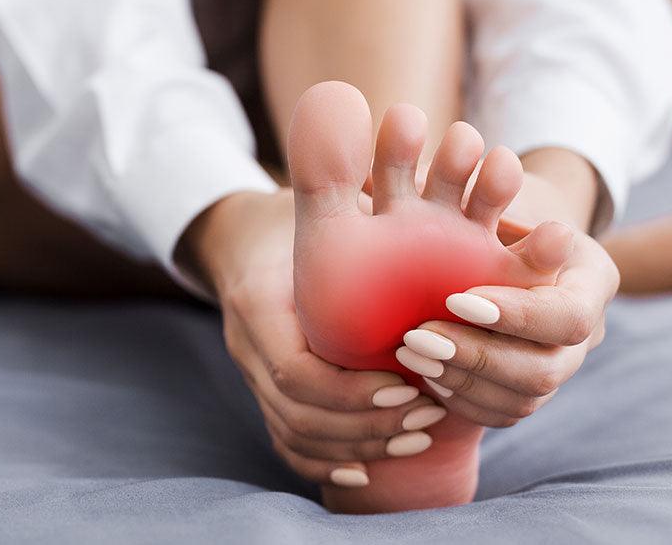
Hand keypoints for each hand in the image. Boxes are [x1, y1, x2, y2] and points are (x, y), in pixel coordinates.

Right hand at [181, 190, 439, 484]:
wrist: (237, 235)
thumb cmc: (293, 215)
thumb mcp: (319, 206)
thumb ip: (361, 217)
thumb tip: (433, 223)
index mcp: (257, 303)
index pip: (297, 374)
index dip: (354, 393)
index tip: (409, 386)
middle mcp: (246, 346)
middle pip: (298, 416)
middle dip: (368, 426)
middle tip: (430, 415)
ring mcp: (249, 372)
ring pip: (293, 435)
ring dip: (357, 445)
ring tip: (417, 435)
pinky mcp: (261, 388)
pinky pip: (286, 439)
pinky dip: (326, 461)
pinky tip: (371, 466)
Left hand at [401, 209, 618, 425]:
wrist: (498, 238)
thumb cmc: (492, 203)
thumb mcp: (491, 192)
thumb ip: (485, 195)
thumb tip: (469, 170)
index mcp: (593, 278)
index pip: (569, 316)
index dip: (515, 316)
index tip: (455, 299)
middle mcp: (587, 332)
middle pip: (547, 370)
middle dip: (478, 357)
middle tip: (418, 337)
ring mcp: (560, 366)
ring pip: (523, 400)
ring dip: (460, 381)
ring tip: (410, 354)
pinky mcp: (527, 391)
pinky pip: (501, 414)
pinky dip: (459, 399)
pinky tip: (421, 374)